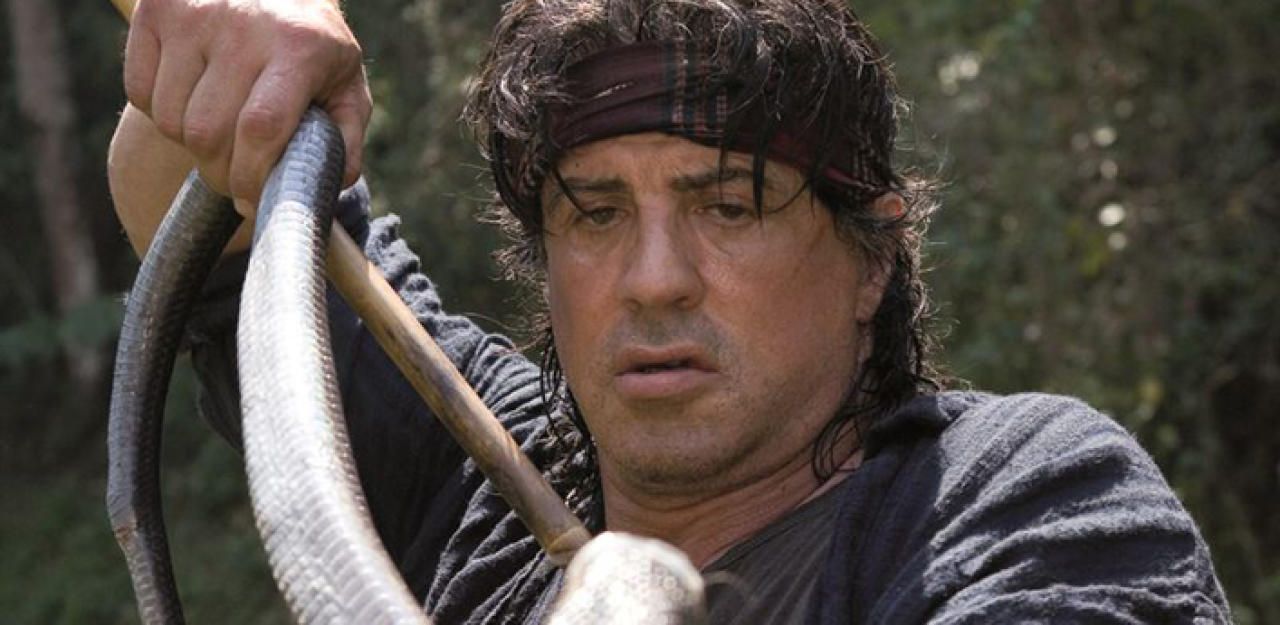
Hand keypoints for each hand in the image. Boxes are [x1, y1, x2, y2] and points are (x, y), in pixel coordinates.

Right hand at [123, 0, 370, 209]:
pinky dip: (161, 112)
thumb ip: (344, 140)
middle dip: (219, 171)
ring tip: (219, 131)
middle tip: (234, 175)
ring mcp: (195, 13)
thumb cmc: (312, 50)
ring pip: (171, 119)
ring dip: (190, 143)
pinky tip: (191, 99)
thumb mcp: (345, 88)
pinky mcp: (156, 10)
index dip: (250, 175)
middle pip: (207, 131)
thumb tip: (328, 185)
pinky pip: (140, 92)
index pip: (260, 127)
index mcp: (299, 46)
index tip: (251, 198)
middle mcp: (245, 24)